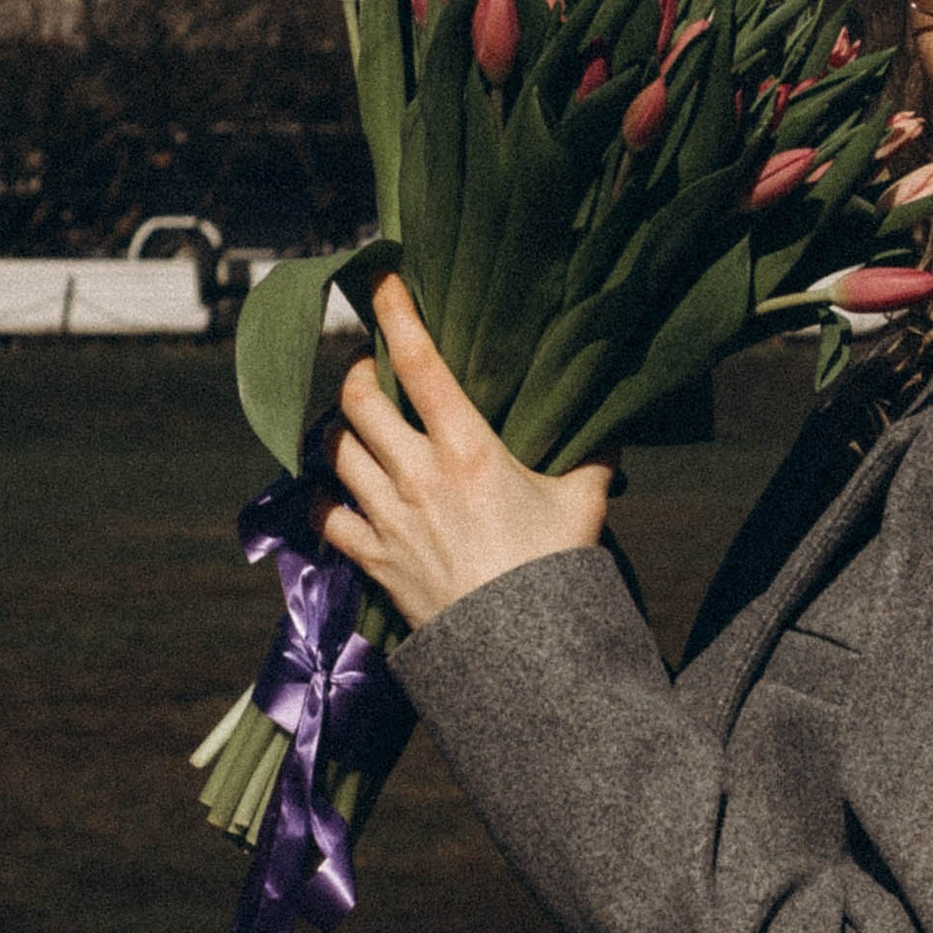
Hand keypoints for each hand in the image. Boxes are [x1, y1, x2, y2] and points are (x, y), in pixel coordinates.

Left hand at [316, 277, 616, 630]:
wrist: (519, 651)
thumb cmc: (555, 571)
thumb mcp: (584, 502)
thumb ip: (592, 456)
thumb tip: (609, 422)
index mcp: (468, 447)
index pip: (419, 363)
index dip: (395, 313)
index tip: (380, 281)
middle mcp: (418, 474)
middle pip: (358, 401)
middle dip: (356, 374)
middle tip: (368, 370)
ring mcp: (389, 516)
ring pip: (335, 452)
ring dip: (337, 431)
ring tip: (350, 424)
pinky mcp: (373, 557)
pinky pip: (326, 516)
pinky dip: (323, 499)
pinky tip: (334, 492)